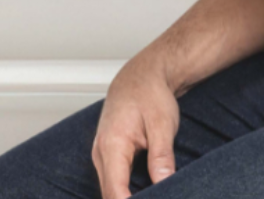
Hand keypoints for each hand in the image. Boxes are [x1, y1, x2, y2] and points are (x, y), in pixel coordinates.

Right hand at [92, 50, 182, 198]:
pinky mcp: (106, 156)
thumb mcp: (163, 124)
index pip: (115, 191)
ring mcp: (100, 154)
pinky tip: (143, 195)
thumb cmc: (150, 95)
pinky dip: (124, 192)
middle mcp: (100, 151)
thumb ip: (162, 156)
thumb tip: (163, 183)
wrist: (139, 77)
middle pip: (109, 195)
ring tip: (152, 197)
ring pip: (108, 190)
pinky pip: (111, 182)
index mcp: (112, 144)